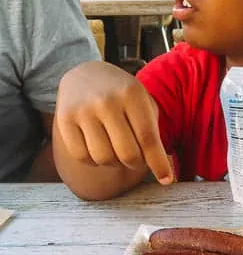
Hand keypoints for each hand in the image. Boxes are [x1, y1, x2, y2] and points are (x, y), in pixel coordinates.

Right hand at [55, 62, 173, 184]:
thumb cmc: (124, 99)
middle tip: (136, 159)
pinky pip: (82, 156)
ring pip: (104, 158)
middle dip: (136, 164)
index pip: (148, 138)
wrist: (86, 75)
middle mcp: (106, 100)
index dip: (158, 164)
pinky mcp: (64, 118)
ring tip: (115, 148)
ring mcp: (83, 109)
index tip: (166, 180)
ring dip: (114, 162)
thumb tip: (166, 176)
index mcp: (131, 94)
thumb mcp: (144, 105)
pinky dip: (93, 160)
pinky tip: (97, 147)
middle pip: (127, 154)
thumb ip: (154, 135)